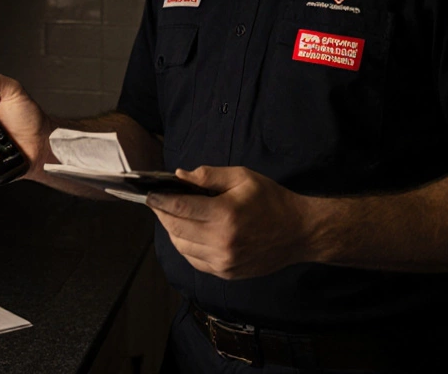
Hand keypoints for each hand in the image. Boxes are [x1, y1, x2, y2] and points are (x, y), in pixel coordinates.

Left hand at [146, 166, 314, 279]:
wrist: (299, 232)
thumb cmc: (271, 200)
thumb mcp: (242, 177)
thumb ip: (208, 175)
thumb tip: (179, 176)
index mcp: (225, 215)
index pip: (179, 208)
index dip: (159, 200)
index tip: (148, 194)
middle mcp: (222, 242)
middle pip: (175, 228)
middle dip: (162, 214)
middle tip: (157, 202)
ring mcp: (223, 261)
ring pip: (181, 246)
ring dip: (172, 230)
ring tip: (173, 215)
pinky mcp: (226, 273)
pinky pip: (193, 260)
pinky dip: (185, 245)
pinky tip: (189, 232)